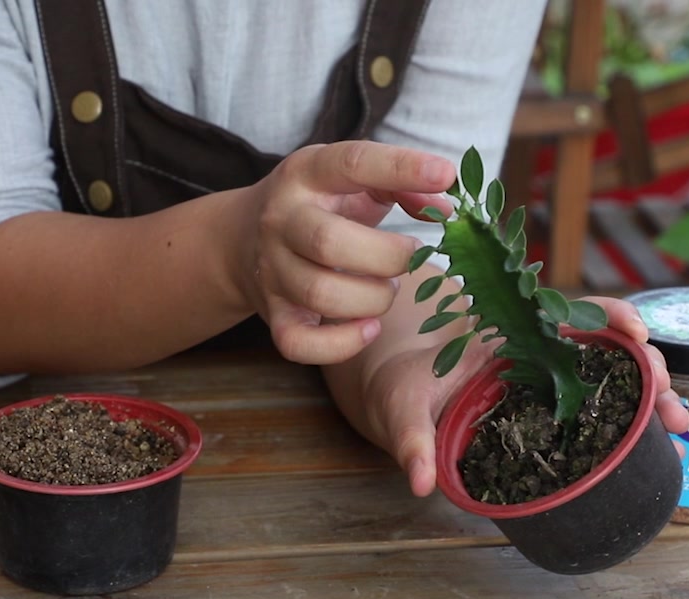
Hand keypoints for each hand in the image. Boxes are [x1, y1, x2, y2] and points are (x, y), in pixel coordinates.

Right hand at [239, 141, 454, 364]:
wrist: (242, 237)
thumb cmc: (319, 206)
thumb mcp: (353, 181)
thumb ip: (402, 185)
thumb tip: (446, 211)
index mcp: (306, 174)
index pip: (351, 163)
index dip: (401, 167)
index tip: (445, 174)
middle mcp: (281, 220)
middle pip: (329, 242)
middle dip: (386, 257)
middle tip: (409, 257)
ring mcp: (272, 270)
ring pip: (320, 295)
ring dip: (372, 298)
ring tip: (386, 288)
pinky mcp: (273, 314)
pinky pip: (299, 344)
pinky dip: (342, 344)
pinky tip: (369, 327)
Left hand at [365, 296, 688, 497]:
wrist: (395, 395)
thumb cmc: (400, 391)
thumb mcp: (401, 411)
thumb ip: (411, 442)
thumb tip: (421, 485)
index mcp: (506, 337)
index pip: (569, 312)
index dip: (608, 315)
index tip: (636, 331)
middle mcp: (535, 353)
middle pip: (605, 347)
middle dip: (647, 366)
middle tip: (669, 402)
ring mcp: (547, 381)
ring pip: (612, 377)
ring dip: (651, 394)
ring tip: (677, 423)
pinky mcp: (550, 409)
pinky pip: (598, 406)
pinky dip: (632, 419)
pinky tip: (661, 441)